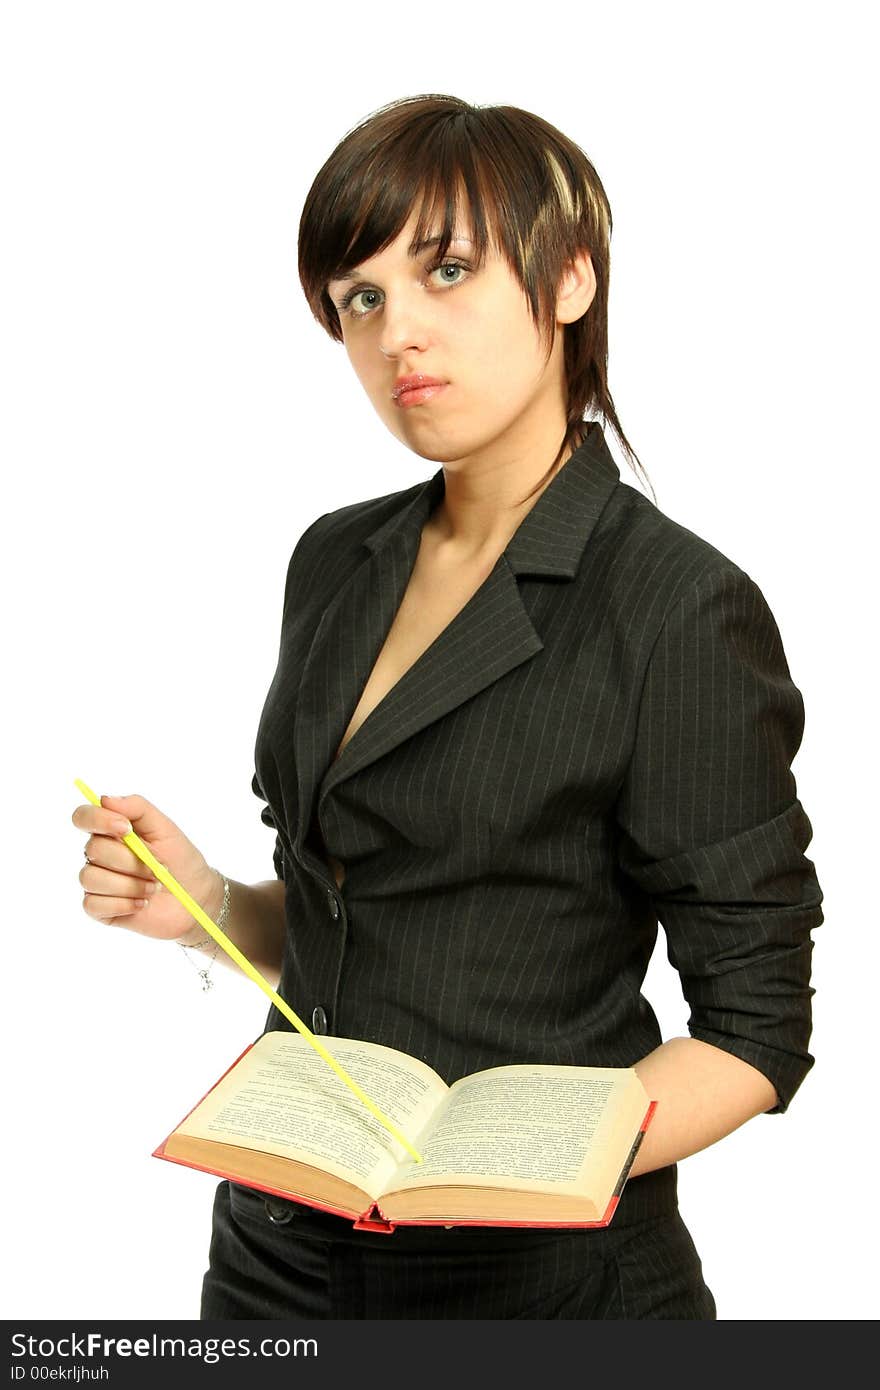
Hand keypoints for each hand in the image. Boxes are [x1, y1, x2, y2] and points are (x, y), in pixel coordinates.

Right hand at [72, 793, 220, 941]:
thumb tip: (105, 799)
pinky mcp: (98, 908)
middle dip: (130, 860)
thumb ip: (137, 808)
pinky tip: (142, 903)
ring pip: (91, 878)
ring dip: (129, 884)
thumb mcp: (165, 827)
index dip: (99, 820)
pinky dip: (123, 904)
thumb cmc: (179, 859)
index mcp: (110, 831)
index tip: (127, 828)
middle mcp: (98, 855)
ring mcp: (97, 882)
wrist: (194, 896)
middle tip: (155, 867)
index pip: (84, 817)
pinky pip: (92, 904)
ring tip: (152, 887)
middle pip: (93, 849)